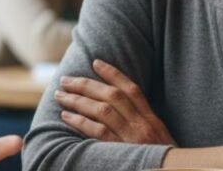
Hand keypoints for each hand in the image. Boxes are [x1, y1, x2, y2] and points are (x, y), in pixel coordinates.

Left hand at [55, 59, 174, 144]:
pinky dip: (80, 122)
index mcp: (153, 121)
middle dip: (86, 85)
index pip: (132, 90)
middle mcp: (143, 126)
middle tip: (66, 79)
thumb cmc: (162, 161)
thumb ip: (143, 125)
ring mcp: (132, 138)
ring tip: (61, 96)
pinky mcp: (121, 152)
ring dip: (78, 100)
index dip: (113, 74)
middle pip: (112, 96)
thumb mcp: (160, 141)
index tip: (95, 62)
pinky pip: (98, 132)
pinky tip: (66, 117)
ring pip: (102, 110)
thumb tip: (118, 109)